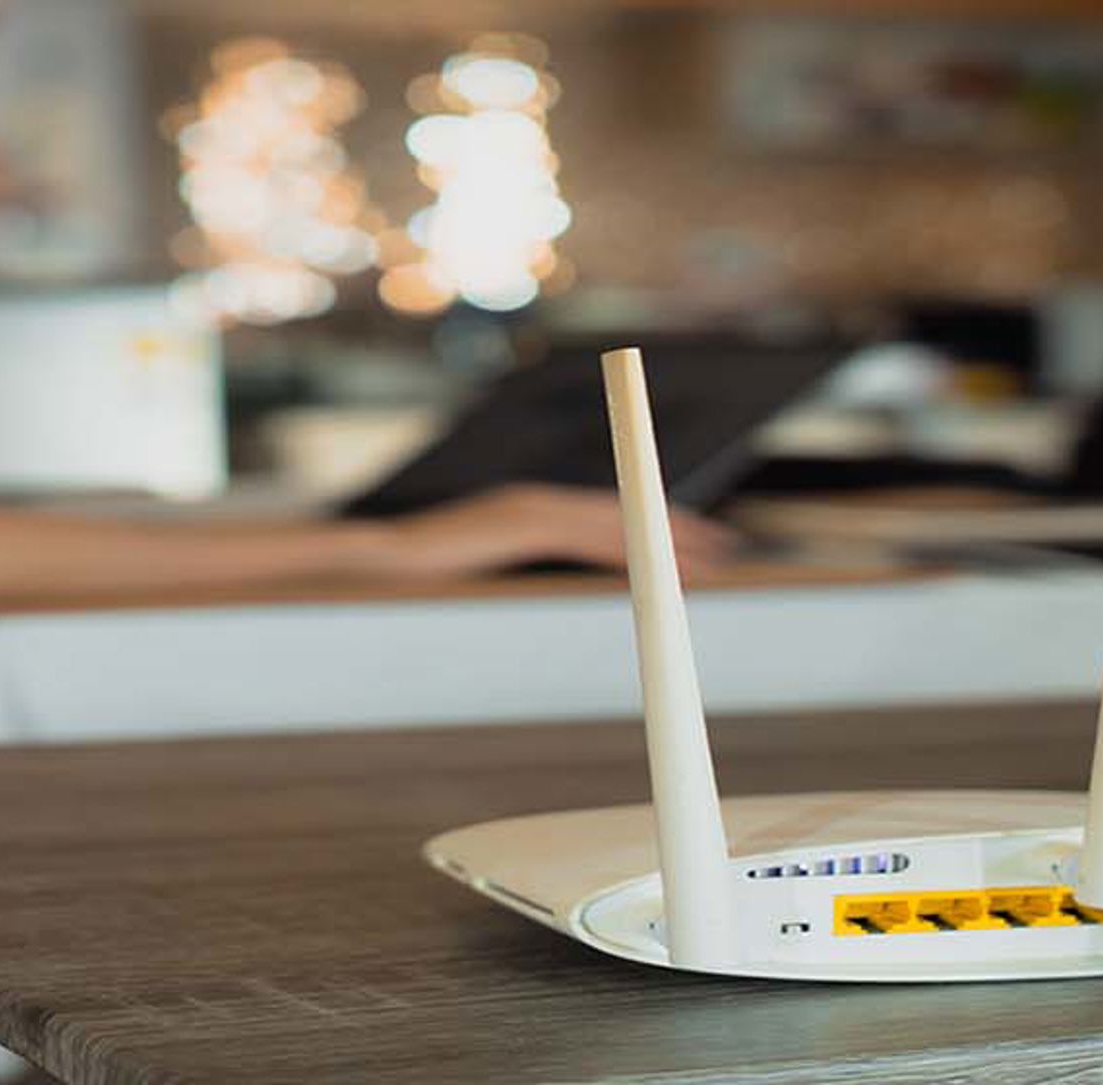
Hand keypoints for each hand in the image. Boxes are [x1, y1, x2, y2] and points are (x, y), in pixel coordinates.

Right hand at [380, 484, 738, 578]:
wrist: (381, 556)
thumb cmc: (419, 569)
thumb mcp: (477, 561)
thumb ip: (510, 563)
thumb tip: (532, 586)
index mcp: (527, 505)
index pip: (603, 512)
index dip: (649, 521)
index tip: (687, 536)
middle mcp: (536, 497)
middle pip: (622, 510)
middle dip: (674, 525)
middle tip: (720, 544)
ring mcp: (532, 507)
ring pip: (616, 523)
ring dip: (665, 539)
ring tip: (709, 558)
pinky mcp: (526, 524)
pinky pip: (591, 540)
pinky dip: (631, 551)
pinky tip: (660, 568)